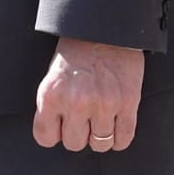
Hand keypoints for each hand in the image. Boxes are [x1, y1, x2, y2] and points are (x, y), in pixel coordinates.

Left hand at [33, 38, 143, 152]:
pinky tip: (115, 127)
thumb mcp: (53, 78)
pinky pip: (123, 139)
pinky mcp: (128, 103)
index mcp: (51, 94)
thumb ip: (52, 107)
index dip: (53, 134)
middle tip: (83, 120)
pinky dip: (119, 139)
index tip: (60, 126)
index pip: (45, 137)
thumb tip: (56, 135)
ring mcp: (103, 103)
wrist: (105, 30)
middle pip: (74, 144)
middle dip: (78, 135)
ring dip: (100, 136)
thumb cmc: (75, 54)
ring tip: (100, 120)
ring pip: (100, 144)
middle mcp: (76, 101)